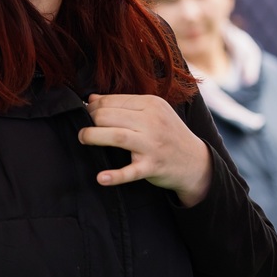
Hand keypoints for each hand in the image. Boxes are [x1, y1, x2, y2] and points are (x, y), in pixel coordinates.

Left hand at [79, 93, 211, 206]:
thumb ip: (124, 105)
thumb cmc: (168, 134)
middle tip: (83, 128)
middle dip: (90, 120)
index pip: (113, 101)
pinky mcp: (152, 166)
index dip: (94, 107)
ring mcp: (153, 144)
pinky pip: (131, 171)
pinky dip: (115, 176)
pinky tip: (101, 178)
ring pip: (116, 136)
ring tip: (82, 138)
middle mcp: (152, 121)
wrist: (195, 161)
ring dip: (93, 136)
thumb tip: (92, 99)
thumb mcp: (152, 113)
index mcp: (151, 104)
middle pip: (110, 116)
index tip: (86, 114)